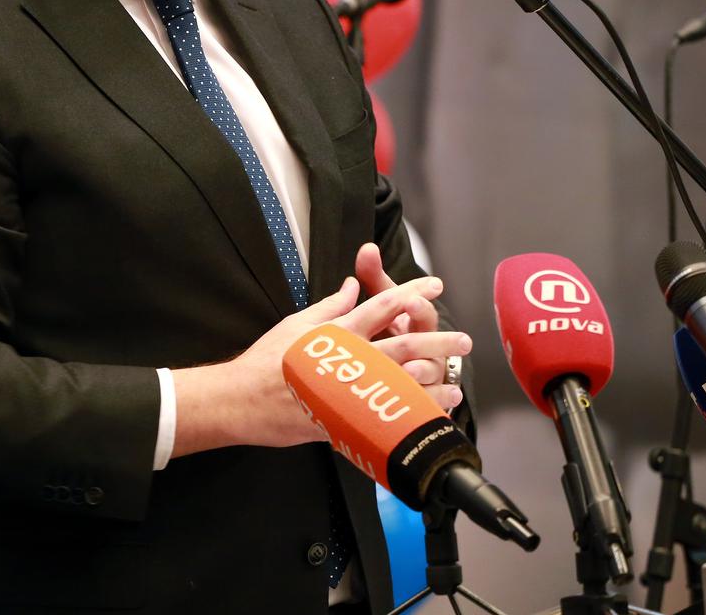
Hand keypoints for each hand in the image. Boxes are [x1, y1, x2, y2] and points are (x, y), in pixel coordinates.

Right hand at [171, 274, 445, 456]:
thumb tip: (351, 287)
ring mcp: (349, 390)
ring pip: (402, 381)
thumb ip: (329, 306)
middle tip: (463, 339)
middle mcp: (347, 358)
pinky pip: (389, 413)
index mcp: (337, 330)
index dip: (412, 293)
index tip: (435, 286)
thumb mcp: (296, 323)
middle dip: (437, 339)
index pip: (381, 305)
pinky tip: (430, 409)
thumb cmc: (265, 360)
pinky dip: (413, 411)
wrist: (241, 401)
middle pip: (403, 344)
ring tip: (454, 375)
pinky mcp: (347, 418)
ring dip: (434, 378)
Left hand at [353, 241, 469, 413]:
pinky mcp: (426, 398)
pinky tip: (430, 400)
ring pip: (431, 370)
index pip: (420, 308)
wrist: (394, 374)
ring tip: (410, 369)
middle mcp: (425, 345)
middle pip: (430, 338)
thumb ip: (374, 277)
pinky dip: (429, 400)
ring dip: (423, 368)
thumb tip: (367, 247)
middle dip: (428, 336)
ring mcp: (428, 372)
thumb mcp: (380, 304)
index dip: (417, 304)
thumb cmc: (388, 332)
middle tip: (420, 342)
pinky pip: (429, 400)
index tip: (410, 299)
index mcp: (413, 321)